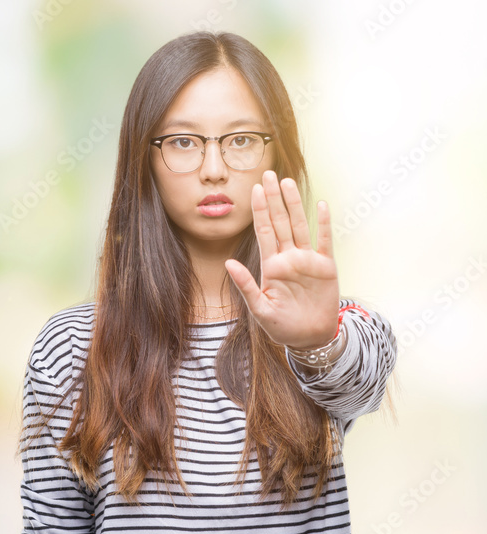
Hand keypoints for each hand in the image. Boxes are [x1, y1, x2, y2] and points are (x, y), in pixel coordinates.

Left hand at [224, 170, 339, 348]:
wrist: (309, 338)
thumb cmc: (281, 325)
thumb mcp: (260, 308)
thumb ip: (245, 285)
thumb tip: (228, 263)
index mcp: (271, 265)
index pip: (263, 231)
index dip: (259, 210)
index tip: (253, 189)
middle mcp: (288, 257)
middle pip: (280, 221)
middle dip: (274, 198)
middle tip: (268, 174)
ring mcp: (307, 260)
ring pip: (300, 225)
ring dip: (294, 204)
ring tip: (288, 182)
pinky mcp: (326, 267)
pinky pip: (325, 240)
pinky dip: (324, 223)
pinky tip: (321, 205)